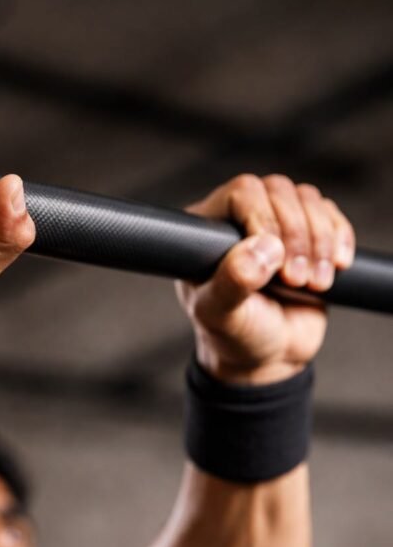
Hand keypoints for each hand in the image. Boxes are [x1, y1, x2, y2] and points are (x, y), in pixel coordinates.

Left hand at [175, 174, 355, 383]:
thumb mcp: (223, 316)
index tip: (275, 264)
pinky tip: (335, 267)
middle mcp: (239, 218)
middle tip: (295, 280)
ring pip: (307, 199)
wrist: (270, 355)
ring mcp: (274, 222)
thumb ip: (232, 282)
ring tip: (313, 284)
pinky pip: (329, 214)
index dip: (265, 219)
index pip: (241, 193)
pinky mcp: (306, 232)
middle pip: (279, 191)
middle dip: (296, 236)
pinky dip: (339, 238)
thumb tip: (262, 247)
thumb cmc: (235, 336)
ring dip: (319, 241)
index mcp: (207, 231)